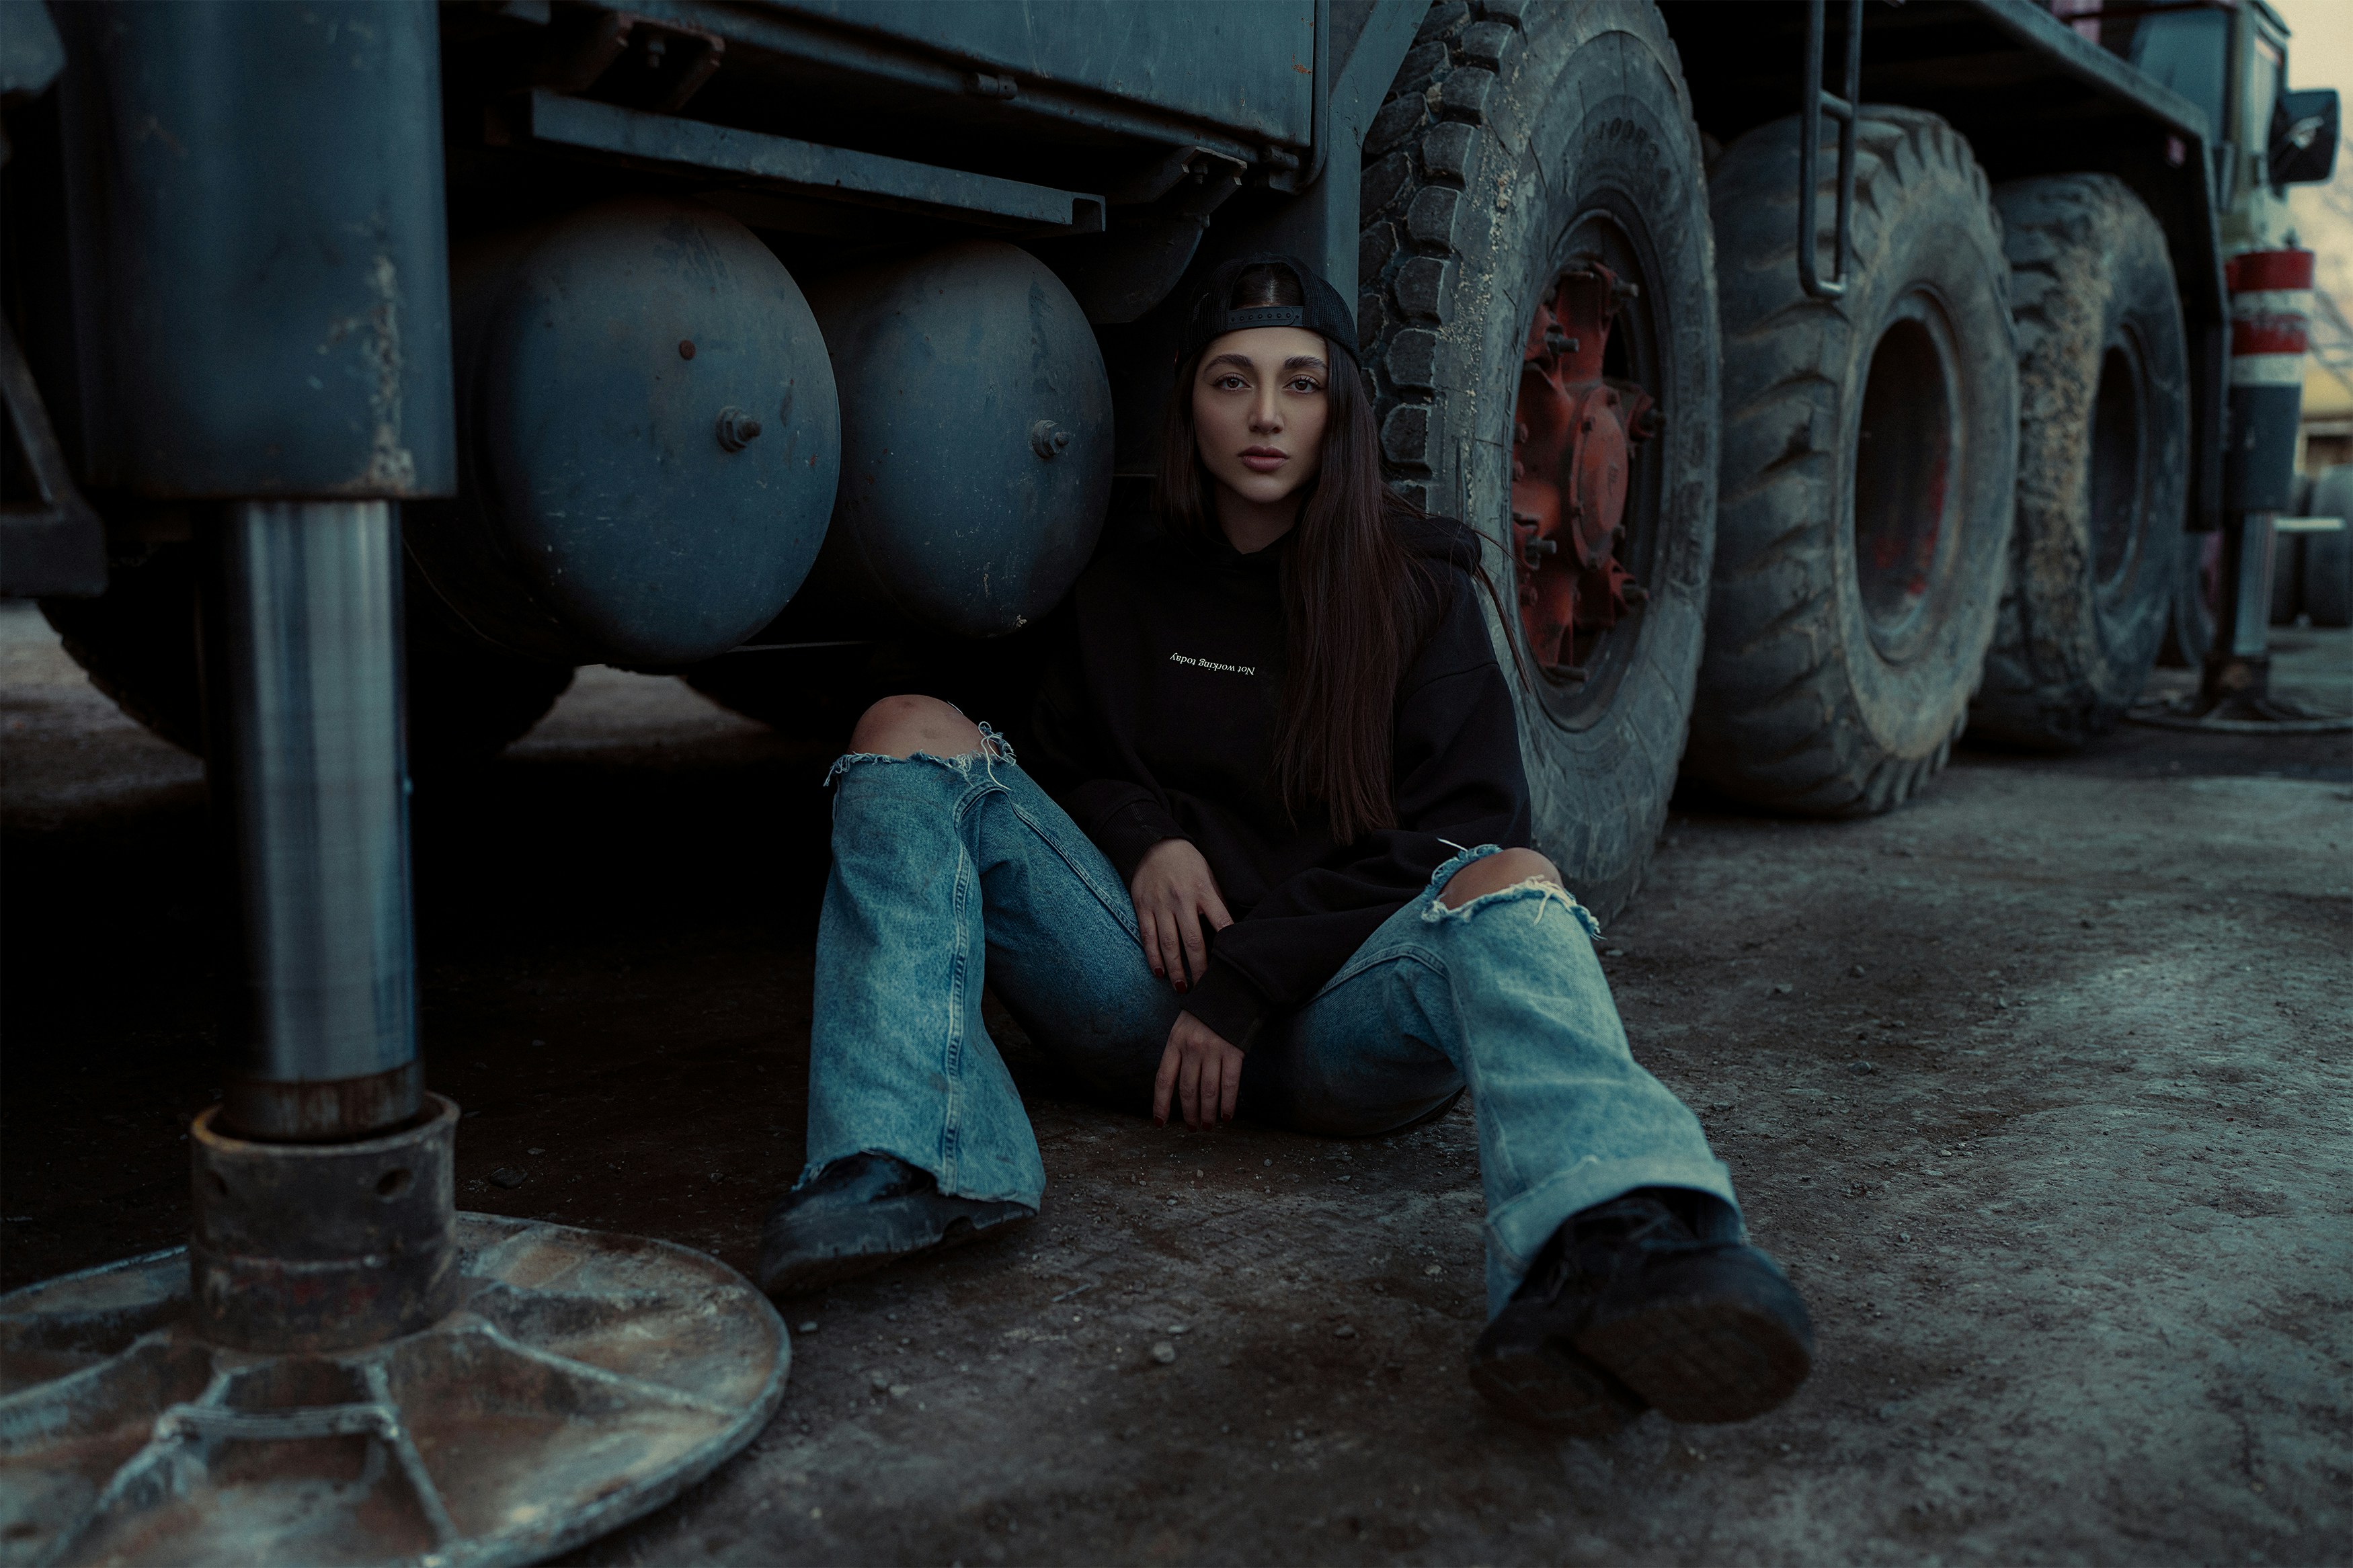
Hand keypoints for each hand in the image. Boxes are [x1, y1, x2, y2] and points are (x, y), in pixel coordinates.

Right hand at [1127, 838, 1233, 991]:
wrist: (1156, 843)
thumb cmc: (1189, 864)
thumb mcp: (1209, 877)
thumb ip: (1216, 904)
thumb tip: (1228, 933)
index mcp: (1204, 891)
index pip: (1221, 922)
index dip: (1227, 946)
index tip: (1230, 967)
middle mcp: (1182, 899)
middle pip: (1193, 941)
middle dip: (1199, 969)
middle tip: (1204, 989)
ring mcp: (1160, 903)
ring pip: (1169, 944)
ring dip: (1176, 969)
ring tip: (1182, 988)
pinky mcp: (1142, 906)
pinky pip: (1148, 936)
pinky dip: (1153, 957)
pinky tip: (1160, 973)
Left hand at [1153, 1010, 1243, 1129]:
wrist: (1233, 989)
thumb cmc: (1206, 1012)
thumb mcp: (1183, 1027)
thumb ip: (1179, 1052)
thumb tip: (1176, 1083)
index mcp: (1175, 1042)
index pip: (1163, 1079)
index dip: (1160, 1104)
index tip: (1159, 1122)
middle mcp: (1191, 1048)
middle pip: (1187, 1090)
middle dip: (1189, 1113)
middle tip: (1192, 1127)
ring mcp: (1213, 1050)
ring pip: (1208, 1091)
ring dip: (1207, 1113)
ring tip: (1208, 1125)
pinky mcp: (1234, 1052)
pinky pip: (1229, 1084)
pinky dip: (1228, 1103)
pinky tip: (1227, 1115)